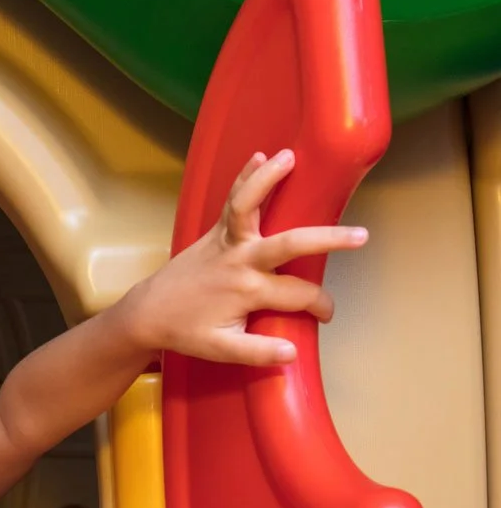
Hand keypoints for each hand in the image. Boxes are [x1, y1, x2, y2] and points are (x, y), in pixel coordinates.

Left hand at [123, 149, 367, 365]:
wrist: (146, 313)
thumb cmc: (185, 330)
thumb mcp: (221, 350)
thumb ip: (258, 352)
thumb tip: (293, 352)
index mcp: (246, 291)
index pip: (298, 295)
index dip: (320, 305)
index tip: (326, 315)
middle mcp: (239, 261)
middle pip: (289, 244)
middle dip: (327, 240)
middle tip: (360, 237)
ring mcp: (225, 242)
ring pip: (248, 205)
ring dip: (268, 179)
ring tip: (291, 158)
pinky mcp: (214, 232)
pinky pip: (231, 201)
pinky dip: (244, 177)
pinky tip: (260, 155)